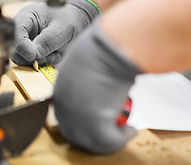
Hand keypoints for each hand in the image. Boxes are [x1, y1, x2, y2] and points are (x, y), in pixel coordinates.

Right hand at [12, 0, 98, 64]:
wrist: (77, 24)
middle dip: (32, 56)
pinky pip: (31, 64)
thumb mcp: (62, 28)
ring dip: (40, 61)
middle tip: (49, 55)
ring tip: (55, 54)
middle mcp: (22, 30)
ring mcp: (25, 42)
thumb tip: (33, 55)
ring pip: (22, 59)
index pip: (15, 32)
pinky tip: (54, 55)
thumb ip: (47, 41)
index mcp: (27, 16)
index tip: (33, 55)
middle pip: (15, 49)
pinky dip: (44, 63)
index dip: (21, 46)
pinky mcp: (30, 52)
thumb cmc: (69, 20)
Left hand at [53, 18, 141, 153]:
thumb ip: (83, 80)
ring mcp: (76, 120)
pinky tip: (131, 130)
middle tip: (112, 131)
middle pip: (75, 134)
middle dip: (94, 135)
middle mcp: (63, 109)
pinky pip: (110, 142)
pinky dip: (123, 138)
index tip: (98, 122)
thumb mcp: (82, 66)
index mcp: (59, 93)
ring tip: (126, 131)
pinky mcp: (94, 127)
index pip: (66, 116)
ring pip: (93, 142)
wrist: (107, 49)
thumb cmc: (98, 50)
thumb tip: (94, 85)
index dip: (82, 122)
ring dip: (111, 139)